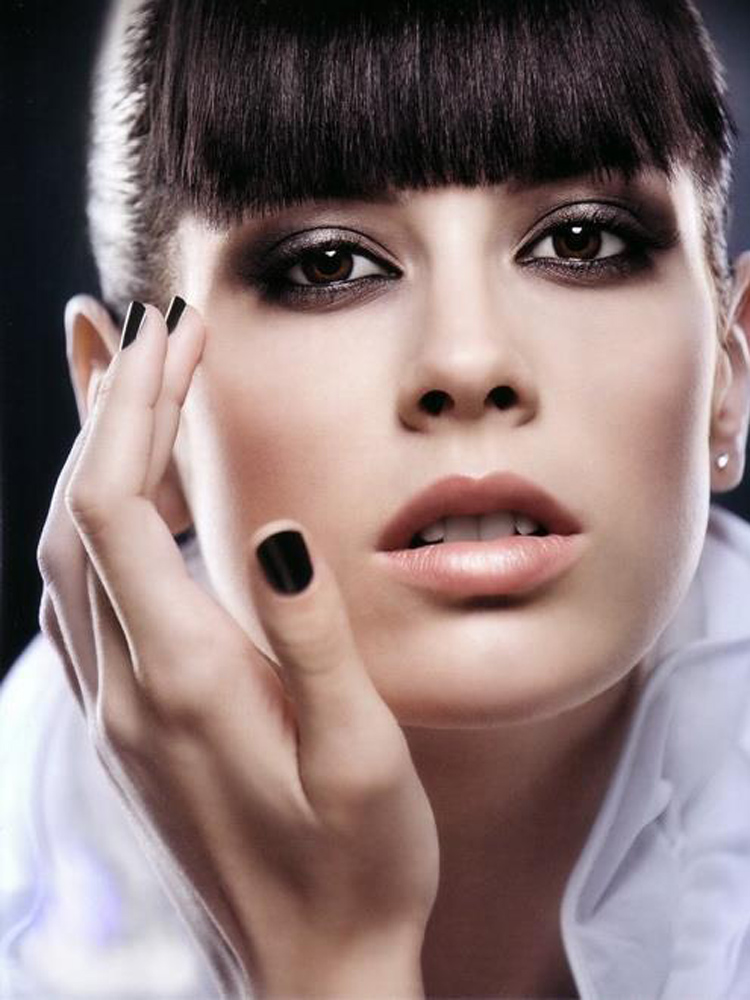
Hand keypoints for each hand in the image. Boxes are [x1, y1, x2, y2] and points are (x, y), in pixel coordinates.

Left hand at [37, 302, 438, 997]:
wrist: (312, 974)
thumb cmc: (357, 867)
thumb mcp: (362, 756)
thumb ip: (312, 640)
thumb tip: (279, 532)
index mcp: (183, 680)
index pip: (122, 504)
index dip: (136, 406)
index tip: (177, 333)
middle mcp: (126, 688)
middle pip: (81, 512)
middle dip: (111, 408)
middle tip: (158, 330)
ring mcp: (114, 710)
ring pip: (68, 550)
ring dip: (92, 456)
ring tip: (128, 381)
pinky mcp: (127, 726)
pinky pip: (82, 596)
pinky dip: (94, 521)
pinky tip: (126, 495)